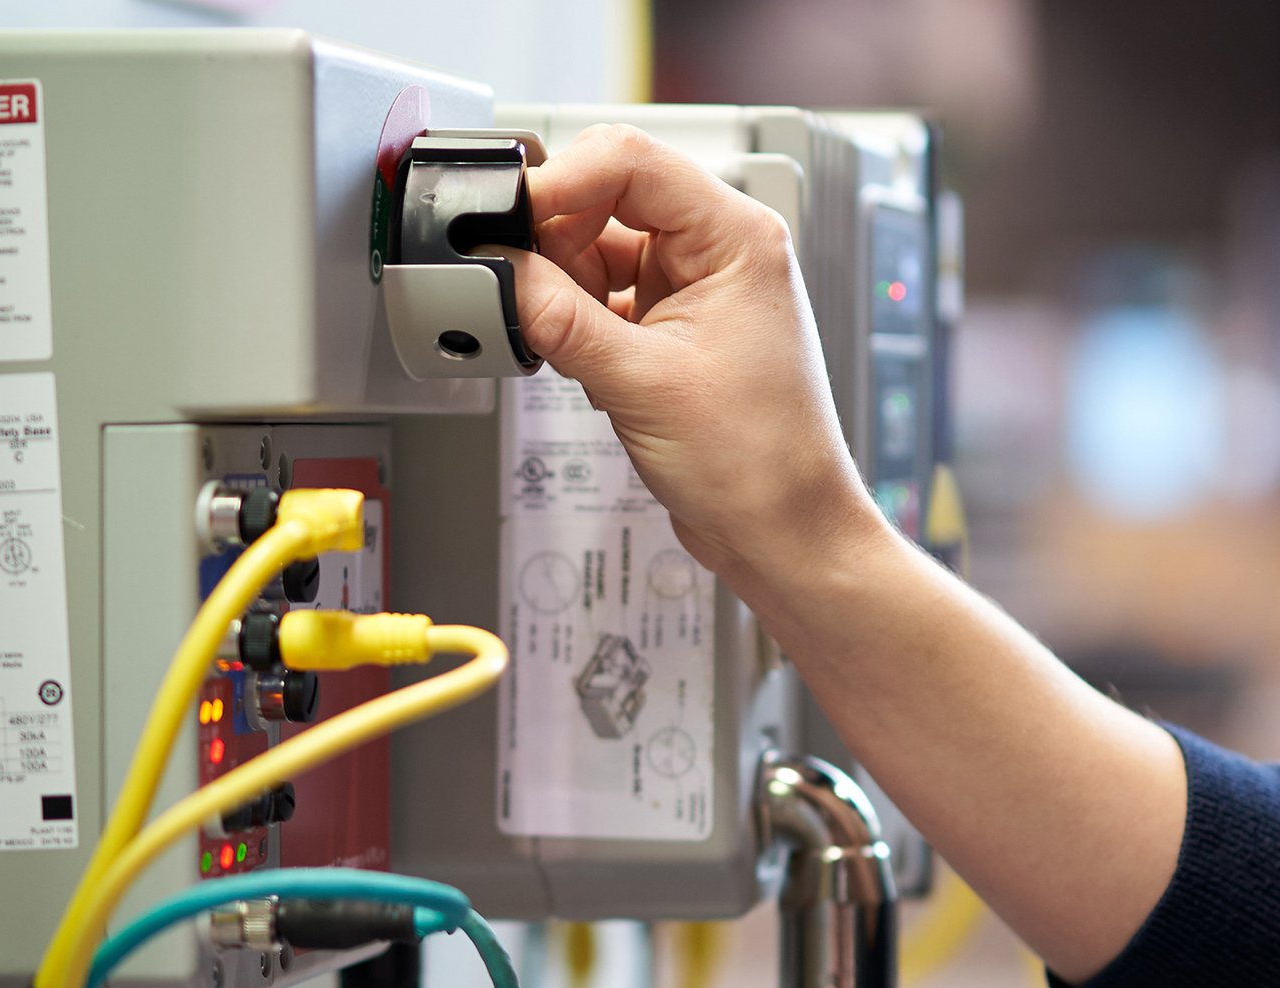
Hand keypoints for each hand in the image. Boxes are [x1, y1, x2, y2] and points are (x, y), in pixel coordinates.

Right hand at [488, 124, 881, 574]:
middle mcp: (718, 250)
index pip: (629, 161)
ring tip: (557, 337)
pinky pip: (598, 294)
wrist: (781, 532)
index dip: (558, 183)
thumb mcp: (640, 383)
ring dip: (560, 285)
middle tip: (520, 285)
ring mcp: (692, 288)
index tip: (508, 221)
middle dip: (553, 239)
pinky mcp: (668, 326)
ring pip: (594, 248)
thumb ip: (559, 319)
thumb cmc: (758, 463)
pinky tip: (570, 354)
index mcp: (736, 237)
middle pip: (605, 196)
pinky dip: (570, 317)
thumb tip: (498, 272)